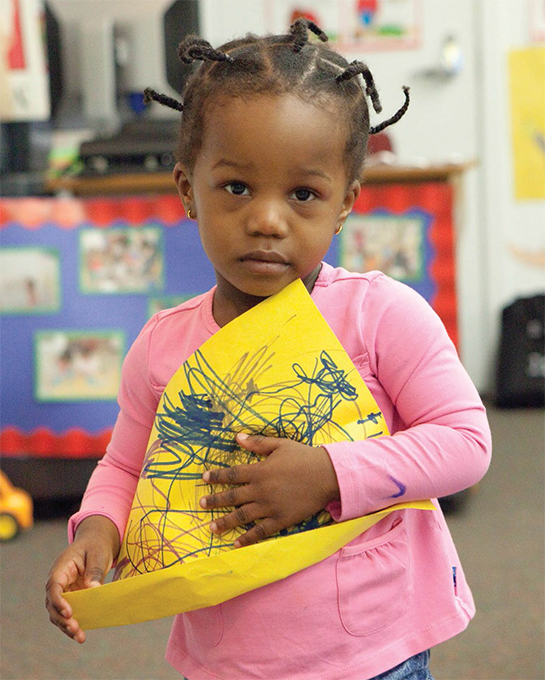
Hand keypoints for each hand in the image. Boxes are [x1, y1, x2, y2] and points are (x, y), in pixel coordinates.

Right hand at [45, 516, 119, 642]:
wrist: (95, 542)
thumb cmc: (96, 546)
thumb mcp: (98, 553)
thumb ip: (94, 570)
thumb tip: (93, 588)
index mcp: (61, 568)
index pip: (54, 587)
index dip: (58, 601)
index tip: (69, 612)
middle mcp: (58, 581)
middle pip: (52, 604)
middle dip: (62, 618)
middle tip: (75, 628)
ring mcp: (63, 591)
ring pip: (57, 612)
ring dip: (66, 626)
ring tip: (79, 637)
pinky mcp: (71, 597)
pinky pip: (67, 613)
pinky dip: (72, 624)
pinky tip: (81, 635)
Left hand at [200, 433, 339, 547]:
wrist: (327, 475)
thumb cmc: (304, 457)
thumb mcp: (280, 445)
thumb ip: (258, 443)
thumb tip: (237, 437)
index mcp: (260, 471)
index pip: (232, 474)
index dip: (217, 476)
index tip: (204, 478)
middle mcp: (261, 490)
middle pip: (233, 497)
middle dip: (215, 501)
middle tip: (201, 505)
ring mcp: (270, 507)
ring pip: (242, 516)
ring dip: (225, 522)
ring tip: (212, 528)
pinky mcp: (281, 520)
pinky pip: (261, 532)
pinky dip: (248, 539)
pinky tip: (237, 544)